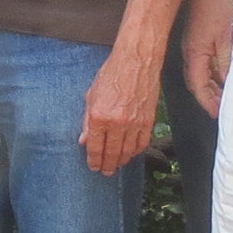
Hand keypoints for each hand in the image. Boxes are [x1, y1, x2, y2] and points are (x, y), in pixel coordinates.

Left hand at [81, 46, 160, 176]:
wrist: (137, 61)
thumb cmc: (112, 73)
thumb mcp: (92, 95)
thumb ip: (87, 121)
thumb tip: (84, 140)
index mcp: (99, 116)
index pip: (96, 147)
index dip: (94, 160)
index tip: (93, 167)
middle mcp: (117, 123)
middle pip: (112, 153)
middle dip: (108, 165)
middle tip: (105, 172)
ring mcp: (135, 123)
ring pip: (128, 151)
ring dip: (121, 161)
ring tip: (117, 165)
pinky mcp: (148, 120)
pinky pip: (142, 143)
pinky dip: (135, 151)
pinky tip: (131, 153)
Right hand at [183, 0, 232, 117]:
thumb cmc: (216, 6)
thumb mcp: (226, 38)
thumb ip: (227, 62)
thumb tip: (229, 83)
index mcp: (194, 54)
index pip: (197, 86)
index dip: (207, 102)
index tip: (217, 113)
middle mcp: (190, 52)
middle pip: (197, 82)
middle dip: (209, 97)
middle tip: (223, 108)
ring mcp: (194, 44)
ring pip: (201, 72)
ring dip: (212, 85)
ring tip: (226, 95)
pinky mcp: (200, 37)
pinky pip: (205, 62)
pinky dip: (214, 72)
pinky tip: (225, 73)